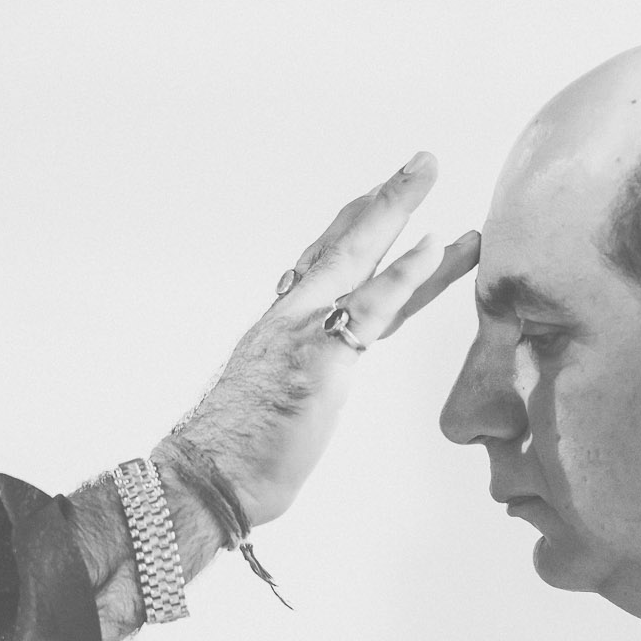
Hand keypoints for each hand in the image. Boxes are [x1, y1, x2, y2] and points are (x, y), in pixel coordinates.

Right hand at [160, 152, 478, 527]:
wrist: (207, 477)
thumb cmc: (242, 451)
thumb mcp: (281, 400)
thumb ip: (306, 374)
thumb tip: (317, 380)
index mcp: (284, 324)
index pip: (329, 263)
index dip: (360, 226)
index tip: (385, 196)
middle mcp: (292, 315)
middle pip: (344, 242)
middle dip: (384, 199)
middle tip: (420, 163)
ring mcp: (304, 331)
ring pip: (355, 255)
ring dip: (394, 208)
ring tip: (426, 173)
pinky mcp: (321, 358)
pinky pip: (371, 308)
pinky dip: (404, 273)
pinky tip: (434, 244)